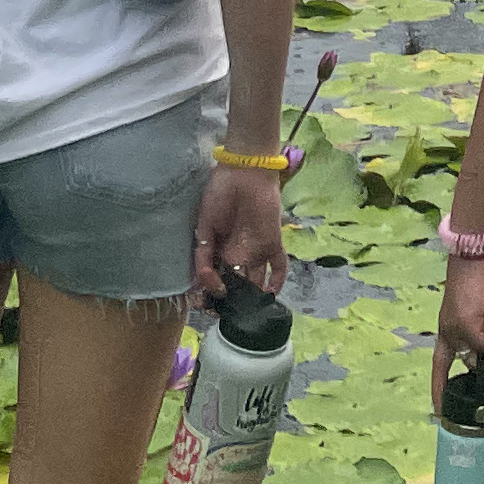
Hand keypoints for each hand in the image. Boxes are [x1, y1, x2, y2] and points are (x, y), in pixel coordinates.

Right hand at [193, 165, 284, 304]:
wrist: (243, 171)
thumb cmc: (219, 194)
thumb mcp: (203, 226)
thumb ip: (203, 256)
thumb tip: (205, 284)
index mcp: (219, 251)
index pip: (216, 281)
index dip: (211, 296)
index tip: (205, 306)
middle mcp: (238, 255)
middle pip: (237, 286)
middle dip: (233, 302)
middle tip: (226, 313)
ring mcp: (256, 250)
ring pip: (257, 280)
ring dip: (253, 296)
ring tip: (247, 310)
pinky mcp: (273, 243)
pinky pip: (280, 265)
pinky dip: (279, 280)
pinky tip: (271, 294)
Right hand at [428, 247, 483, 408]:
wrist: (479, 258)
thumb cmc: (462, 293)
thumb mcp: (466, 325)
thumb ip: (481, 346)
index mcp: (446, 339)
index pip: (440, 372)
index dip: (440, 393)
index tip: (442, 415)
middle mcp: (462, 336)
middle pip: (472, 364)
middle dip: (481, 375)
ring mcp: (481, 326)